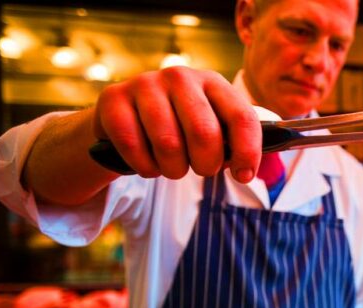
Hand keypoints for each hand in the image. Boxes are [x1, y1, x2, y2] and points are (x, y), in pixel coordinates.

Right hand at [92, 67, 261, 181]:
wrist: (125, 120)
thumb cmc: (180, 130)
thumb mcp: (212, 130)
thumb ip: (234, 144)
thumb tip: (247, 170)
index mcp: (213, 82)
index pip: (242, 117)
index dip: (248, 152)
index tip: (244, 176)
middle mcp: (180, 77)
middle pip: (205, 134)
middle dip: (206, 165)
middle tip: (201, 169)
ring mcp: (145, 83)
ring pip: (169, 144)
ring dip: (174, 169)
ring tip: (173, 167)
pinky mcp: (113, 98)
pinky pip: (134, 147)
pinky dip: (145, 167)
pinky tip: (148, 163)